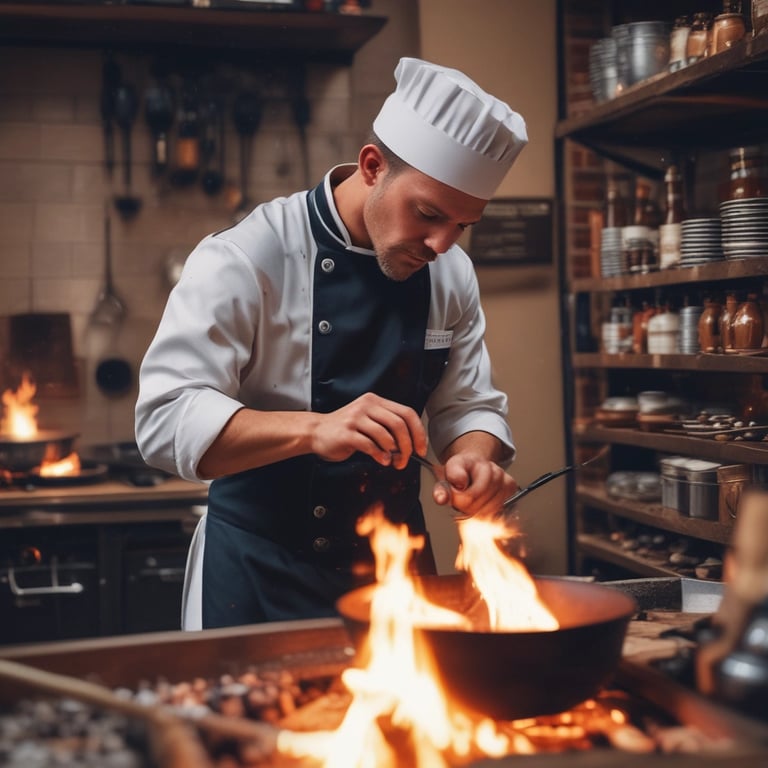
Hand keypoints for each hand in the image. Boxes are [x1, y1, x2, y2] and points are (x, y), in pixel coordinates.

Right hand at [310, 392, 426, 466]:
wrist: (316, 432)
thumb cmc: (346, 430)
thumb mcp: (369, 421)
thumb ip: (388, 428)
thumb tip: (411, 445)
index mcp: (376, 401)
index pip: (407, 413)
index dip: (418, 432)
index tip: (421, 448)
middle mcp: (366, 406)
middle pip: (399, 424)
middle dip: (407, 446)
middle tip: (406, 460)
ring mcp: (355, 418)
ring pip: (386, 435)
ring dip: (394, 453)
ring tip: (392, 461)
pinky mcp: (346, 433)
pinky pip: (370, 445)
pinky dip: (380, 455)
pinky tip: (381, 460)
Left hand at [436, 452, 517, 518]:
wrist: (474, 464)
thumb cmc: (460, 471)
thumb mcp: (445, 476)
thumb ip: (441, 489)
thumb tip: (441, 499)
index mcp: (473, 462)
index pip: (468, 495)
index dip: (457, 499)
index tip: (453, 493)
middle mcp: (492, 468)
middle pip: (478, 503)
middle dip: (467, 507)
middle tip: (462, 498)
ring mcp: (503, 476)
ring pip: (490, 509)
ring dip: (478, 510)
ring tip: (472, 499)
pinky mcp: (511, 486)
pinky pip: (499, 508)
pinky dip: (489, 510)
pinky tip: (483, 501)